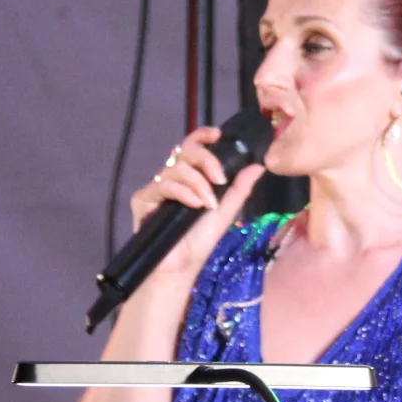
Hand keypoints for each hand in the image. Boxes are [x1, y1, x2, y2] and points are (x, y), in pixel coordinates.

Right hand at [126, 125, 267, 282]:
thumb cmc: (200, 241)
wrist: (181, 266)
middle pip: (184, 152)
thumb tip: (258, 166)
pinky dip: (182, 193)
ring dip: (197, 184)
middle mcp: (171, 179)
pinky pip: (162, 186)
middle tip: (219, 179)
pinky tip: (194, 204)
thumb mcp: (226, 211)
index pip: (193, 147)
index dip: (203, 136)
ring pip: (175, 169)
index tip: (217, 135)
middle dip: (206, 161)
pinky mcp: (142, 200)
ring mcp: (156, 189)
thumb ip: (239, 188)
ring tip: (208, 203)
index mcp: (190, 177)